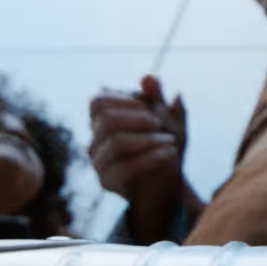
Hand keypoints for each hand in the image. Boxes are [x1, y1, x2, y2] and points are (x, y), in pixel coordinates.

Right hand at [89, 75, 186, 206]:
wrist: (169, 187)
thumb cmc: (165, 149)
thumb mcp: (169, 120)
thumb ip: (158, 99)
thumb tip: (149, 77)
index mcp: (104, 122)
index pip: (97, 101)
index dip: (123, 100)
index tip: (148, 107)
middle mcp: (95, 140)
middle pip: (106, 119)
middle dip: (138, 118)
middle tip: (160, 124)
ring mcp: (98, 162)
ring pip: (116, 142)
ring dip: (148, 139)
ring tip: (171, 142)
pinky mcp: (107, 182)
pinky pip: (124, 168)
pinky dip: (151, 158)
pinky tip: (169, 155)